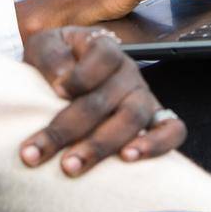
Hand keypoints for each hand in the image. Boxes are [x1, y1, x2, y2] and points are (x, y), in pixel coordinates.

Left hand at [18, 26, 185, 174]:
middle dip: (70, 127)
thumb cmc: (54, 65)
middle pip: (107, 98)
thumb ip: (50, 56)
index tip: (56, 90)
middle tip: (37, 152)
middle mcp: (128, 73)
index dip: (81, 74)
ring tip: (73, 165)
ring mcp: (144, 98)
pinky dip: (157, 145)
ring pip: (132, 118)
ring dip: (100, 144)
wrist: (65, 82)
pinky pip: (173, 131)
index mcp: (104, 49)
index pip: (103, 56)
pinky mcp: (155, 121)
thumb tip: (61, 80)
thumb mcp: (43, 46)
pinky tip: (129, 159)